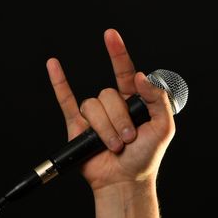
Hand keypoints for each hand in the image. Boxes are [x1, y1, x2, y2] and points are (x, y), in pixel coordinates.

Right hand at [46, 29, 175, 190]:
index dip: (117, 53)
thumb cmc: (145, 156)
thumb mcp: (163, 127)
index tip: (110, 36)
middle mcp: (112, 105)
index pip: (125, 72)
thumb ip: (158, 99)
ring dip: (104, 128)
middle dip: (119, 119)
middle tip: (128, 139)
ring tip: (114, 145)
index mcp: (133, 100)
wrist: (124, 181)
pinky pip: (65, 100)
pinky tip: (53, 65)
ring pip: (92, 106)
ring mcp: (94, 115)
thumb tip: (141, 76)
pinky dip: (58, 83)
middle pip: (107, 95)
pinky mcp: (76, 125)